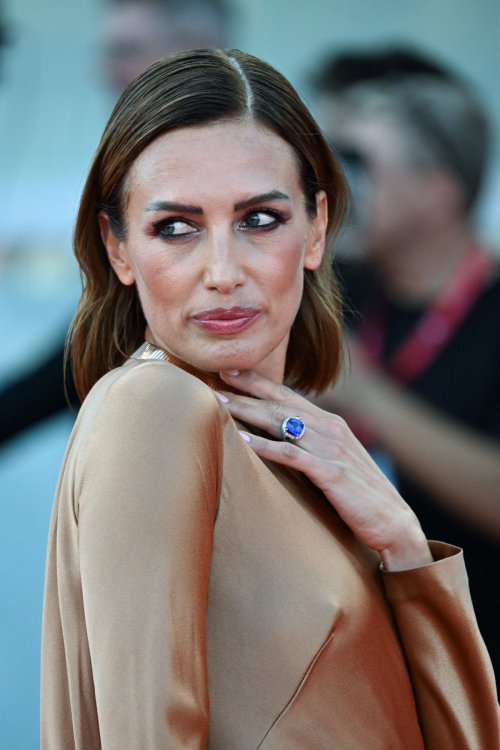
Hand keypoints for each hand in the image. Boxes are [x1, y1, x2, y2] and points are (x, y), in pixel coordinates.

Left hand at [217, 370, 432, 571]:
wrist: (395, 524)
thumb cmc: (359, 495)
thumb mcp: (333, 461)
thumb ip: (309, 445)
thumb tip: (277, 439)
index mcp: (330, 424)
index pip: (287, 396)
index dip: (257, 382)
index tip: (228, 371)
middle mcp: (331, 429)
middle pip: (280, 404)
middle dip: (246, 391)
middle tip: (214, 380)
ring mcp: (332, 449)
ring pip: (283, 423)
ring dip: (249, 412)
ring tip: (220, 404)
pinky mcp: (332, 473)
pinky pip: (293, 455)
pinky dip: (268, 447)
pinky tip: (244, 441)